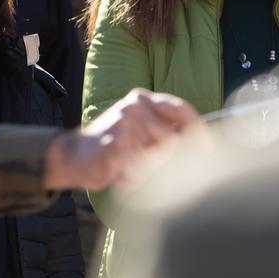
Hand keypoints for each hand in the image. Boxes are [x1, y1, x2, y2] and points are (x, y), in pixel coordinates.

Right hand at [42, 88, 201, 190]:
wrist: (72, 156)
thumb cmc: (111, 145)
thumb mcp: (139, 127)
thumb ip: (164, 128)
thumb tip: (197, 140)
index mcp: (141, 99)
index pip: (180, 110)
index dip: (198, 130)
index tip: (206, 148)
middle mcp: (133, 107)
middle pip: (171, 140)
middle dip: (161, 157)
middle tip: (140, 160)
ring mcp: (123, 126)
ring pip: (156, 159)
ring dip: (143, 169)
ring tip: (124, 164)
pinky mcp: (115, 147)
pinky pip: (138, 172)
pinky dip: (130, 179)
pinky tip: (115, 171)